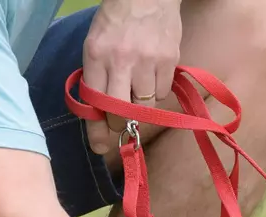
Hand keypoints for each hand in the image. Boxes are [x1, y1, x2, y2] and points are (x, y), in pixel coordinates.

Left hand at [82, 0, 182, 153]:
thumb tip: (98, 115)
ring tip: (138, 85)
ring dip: (141, 103)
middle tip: (122, 119)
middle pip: (122, 111)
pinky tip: (152, 74)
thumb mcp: (96, 43)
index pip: (95, 101)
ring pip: (145, 105)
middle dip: (121, 121)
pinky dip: (157, 91)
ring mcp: (148, 61)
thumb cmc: (116, 20)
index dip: (97, 127)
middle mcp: (122, 60)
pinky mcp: (170, 61)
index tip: (99, 145)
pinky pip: (163, 93)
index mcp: (96, 54)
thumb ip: (96, 76)